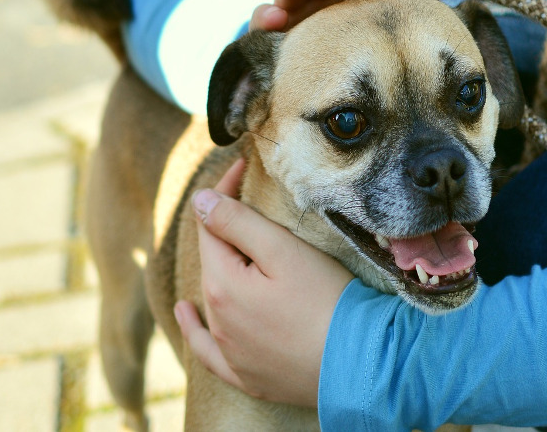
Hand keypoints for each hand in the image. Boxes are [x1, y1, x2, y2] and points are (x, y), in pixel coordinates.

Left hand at [175, 158, 353, 406]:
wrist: (359, 364)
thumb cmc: (327, 301)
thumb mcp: (283, 251)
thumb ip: (237, 222)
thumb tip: (199, 201)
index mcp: (222, 286)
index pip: (211, 226)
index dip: (224, 193)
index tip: (242, 169)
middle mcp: (218, 321)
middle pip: (212, 262)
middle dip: (227, 230)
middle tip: (252, 204)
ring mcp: (231, 352)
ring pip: (212, 299)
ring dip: (220, 268)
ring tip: (231, 245)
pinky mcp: (247, 375)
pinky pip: (208, 351)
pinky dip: (195, 330)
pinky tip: (187, 314)